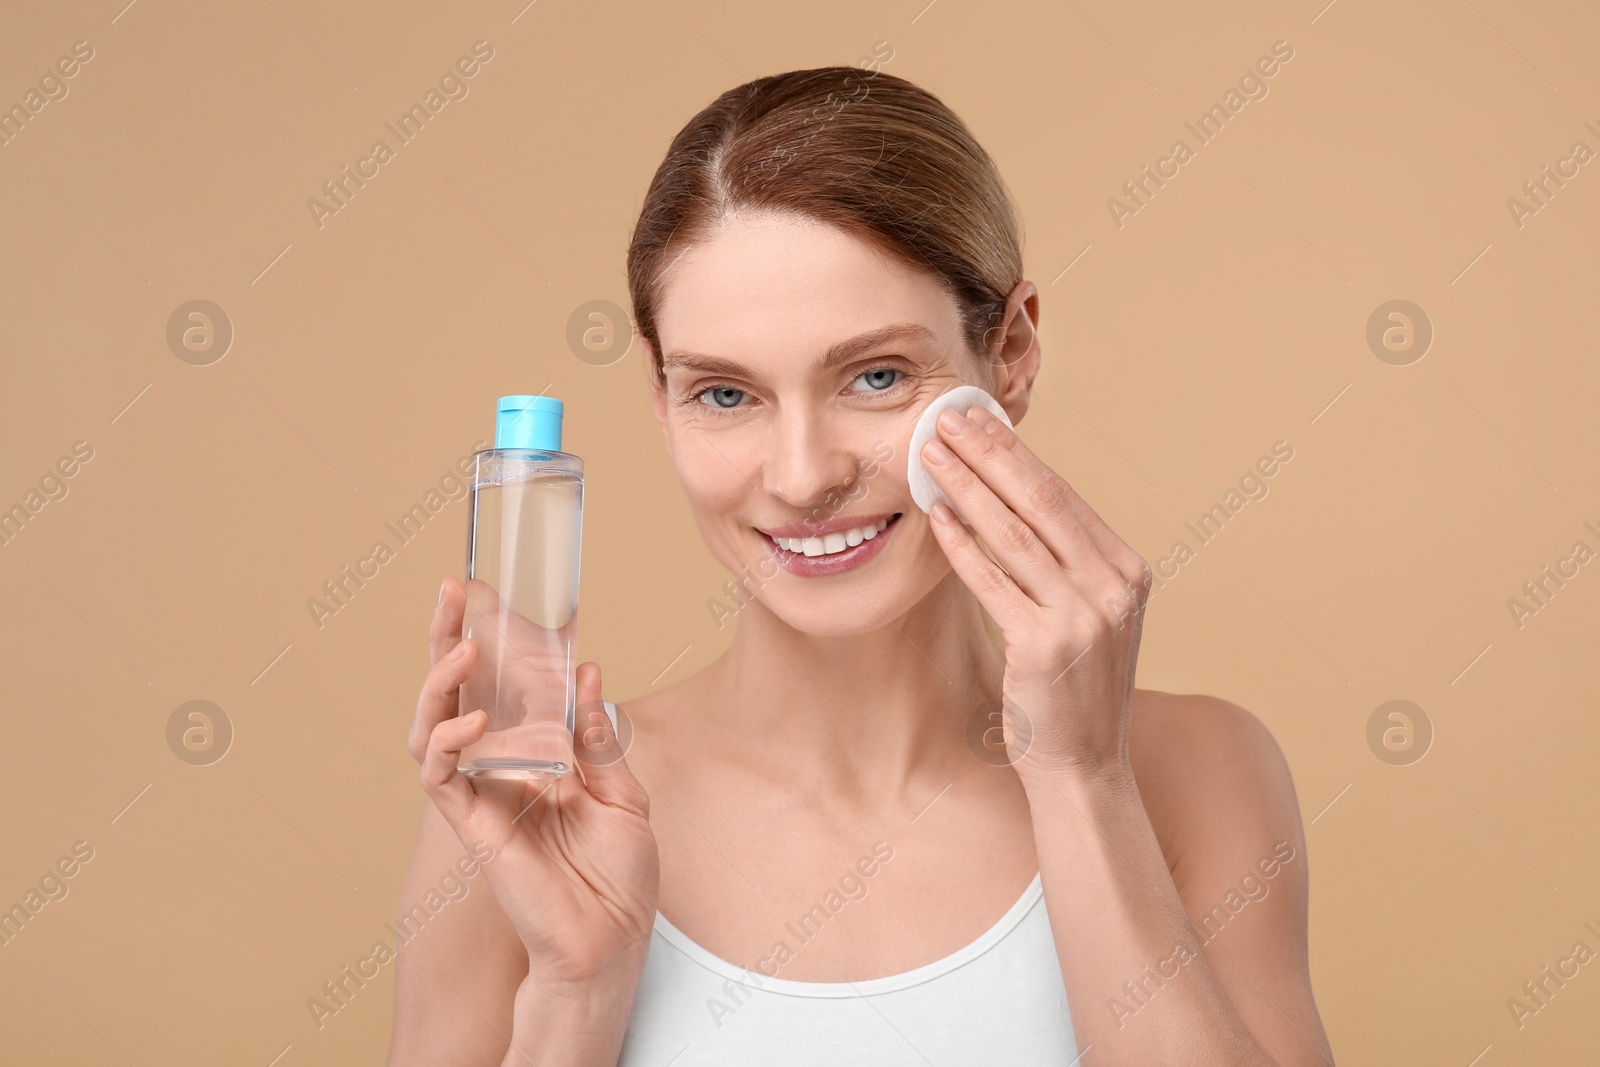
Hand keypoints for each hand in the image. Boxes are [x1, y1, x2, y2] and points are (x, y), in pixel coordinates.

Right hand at [409, 577, 660, 990]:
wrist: (612, 940)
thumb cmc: (618, 878)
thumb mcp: (623, 793)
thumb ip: (597, 737)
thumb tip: (587, 671)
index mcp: (535, 758)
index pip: (502, 688)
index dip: (494, 642)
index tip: (495, 592)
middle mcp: (500, 771)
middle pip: (456, 694)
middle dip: (447, 640)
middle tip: (451, 589)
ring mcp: (481, 796)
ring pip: (432, 727)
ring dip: (440, 681)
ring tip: (464, 644)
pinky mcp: (472, 826)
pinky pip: (439, 776)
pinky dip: (449, 740)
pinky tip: (474, 718)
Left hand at [920, 406, 1151, 783]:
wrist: (1084, 767)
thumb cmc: (1073, 688)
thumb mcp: (1087, 616)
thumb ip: (1064, 562)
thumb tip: (1008, 497)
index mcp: (1126, 571)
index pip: (1063, 496)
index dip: (1016, 453)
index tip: (978, 419)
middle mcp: (1112, 587)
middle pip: (1040, 502)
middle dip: (989, 453)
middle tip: (947, 418)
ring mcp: (1082, 616)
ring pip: (1013, 534)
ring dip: (967, 488)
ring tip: (931, 455)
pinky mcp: (1044, 646)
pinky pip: (993, 582)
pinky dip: (962, 546)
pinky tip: (936, 517)